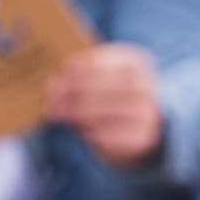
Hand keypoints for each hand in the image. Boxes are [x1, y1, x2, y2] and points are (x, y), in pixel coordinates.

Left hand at [44, 44, 164, 167]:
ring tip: (56, 112)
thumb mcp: (99, 75)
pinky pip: (113, 135)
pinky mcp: (143, 137)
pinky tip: (78, 129)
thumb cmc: (110, 93)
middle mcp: (146, 87)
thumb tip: (55, 84)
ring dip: (78, 113)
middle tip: (52, 96)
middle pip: (107, 87)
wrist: (141, 122)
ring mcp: (147, 113)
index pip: (110, 62)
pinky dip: (92, 132)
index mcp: (136, 64)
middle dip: (76, 91)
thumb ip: (80, 75)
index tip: (62, 71)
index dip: (84, 67)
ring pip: (108, 112)